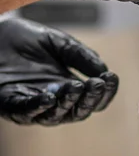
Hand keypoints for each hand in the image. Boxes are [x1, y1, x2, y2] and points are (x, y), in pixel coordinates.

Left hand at [0, 18, 117, 124]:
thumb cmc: (28, 39)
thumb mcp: (61, 44)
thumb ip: (82, 57)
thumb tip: (105, 73)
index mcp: (69, 88)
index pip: (92, 100)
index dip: (104, 93)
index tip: (111, 78)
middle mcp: (54, 101)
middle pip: (77, 112)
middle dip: (90, 99)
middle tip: (98, 84)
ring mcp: (32, 105)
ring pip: (55, 116)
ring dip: (68, 103)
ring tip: (77, 86)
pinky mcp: (10, 105)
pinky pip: (26, 111)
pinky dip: (39, 107)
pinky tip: (50, 97)